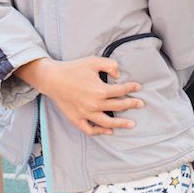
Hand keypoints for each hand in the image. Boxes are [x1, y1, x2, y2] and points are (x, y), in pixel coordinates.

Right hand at [15, 56, 143, 135]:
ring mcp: (86, 114)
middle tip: (140, 104)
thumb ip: (110, 65)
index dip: (131, 88)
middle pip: (118, 106)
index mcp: (100, 90)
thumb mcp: (93, 61)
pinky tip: (109, 130)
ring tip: (131, 124)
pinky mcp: (77, 119)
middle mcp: (95, 104)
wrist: (53, 78)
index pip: (121, 90)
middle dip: (131, 104)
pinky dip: (100, 131)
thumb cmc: (73, 69)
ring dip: (121, 123)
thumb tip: (119, 75)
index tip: (138, 87)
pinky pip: (90, 129)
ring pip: (108, 122)